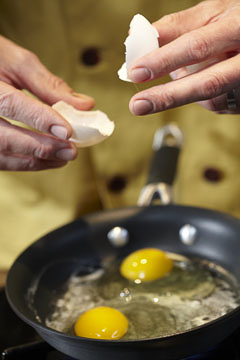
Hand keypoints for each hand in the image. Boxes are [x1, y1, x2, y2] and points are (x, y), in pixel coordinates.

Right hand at [0, 36, 94, 170]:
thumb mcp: (16, 62)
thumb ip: (48, 85)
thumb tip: (83, 105)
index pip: (11, 104)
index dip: (41, 119)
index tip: (67, 131)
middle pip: (4, 139)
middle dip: (41, 147)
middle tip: (71, 151)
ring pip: (1, 157)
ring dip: (35, 161)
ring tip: (63, 158)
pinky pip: (0, 160)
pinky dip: (24, 163)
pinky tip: (46, 160)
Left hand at [128, 0, 239, 114]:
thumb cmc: (236, 21)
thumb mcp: (211, 14)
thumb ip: (176, 26)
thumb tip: (135, 36)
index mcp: (238, 27)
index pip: (198, 46)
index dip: (165, 60)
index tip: (136, 71)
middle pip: (209, 83)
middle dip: (169, 96)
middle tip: (138, 105)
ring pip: (210, 99)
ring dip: (186, 90)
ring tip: (187, 70)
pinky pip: (216, 105)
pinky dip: (200, 95)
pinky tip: (204, 78)